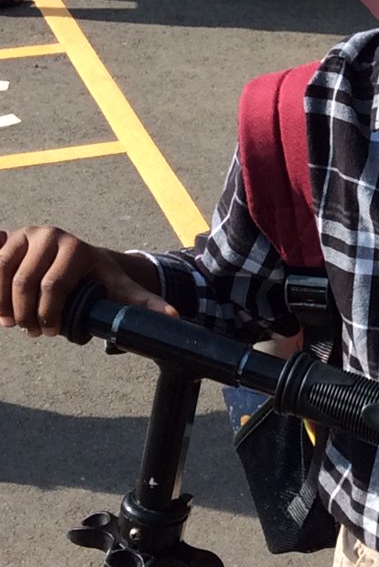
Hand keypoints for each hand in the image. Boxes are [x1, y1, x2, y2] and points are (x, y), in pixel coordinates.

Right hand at [0, 226, 175, 338]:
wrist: (79, 257)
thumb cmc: (99, 277)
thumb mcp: (121, 287)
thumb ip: (143, 303)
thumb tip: (174, 317)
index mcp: (75, 248)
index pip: (53, 287)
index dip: (49, 315)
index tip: (51, 333)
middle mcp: (49, 235)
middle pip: (26, 282)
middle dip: (26, 313)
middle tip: (31, 332)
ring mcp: (25, 234)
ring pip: (4, 273)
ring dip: (4, 304)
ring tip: (13, 323)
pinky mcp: (8, 237)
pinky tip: (1, 309)